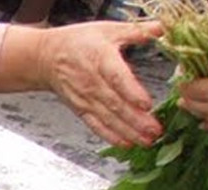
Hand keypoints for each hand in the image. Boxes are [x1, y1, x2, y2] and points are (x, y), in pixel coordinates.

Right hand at [33, 21, 164, 146]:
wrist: (47, 57)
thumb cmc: (78, 42)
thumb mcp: (107, 29)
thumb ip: (136, 31)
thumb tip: (161, 28)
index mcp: (99, 58)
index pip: (116, 78)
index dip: (132, 92)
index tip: (147, 105)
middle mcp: (92, 81)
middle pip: (115, 104)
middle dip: (137, 120)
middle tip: (155, 130)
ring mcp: (86, 98)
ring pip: (108, 118)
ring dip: (128, 131)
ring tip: (147, 140)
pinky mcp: (81, 110)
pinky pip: (96, 125)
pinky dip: (110, 136)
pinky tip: (125, 143)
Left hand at [178, 61, 207, 139]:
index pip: (190, 86)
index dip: (187, 77)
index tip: (190, 69)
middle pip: (190, 103)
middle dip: (187, 92)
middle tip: (190, 82)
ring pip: (200, 117)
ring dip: (195, 107)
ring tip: (191, 98)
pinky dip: (207, 120)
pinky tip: (206, 119)